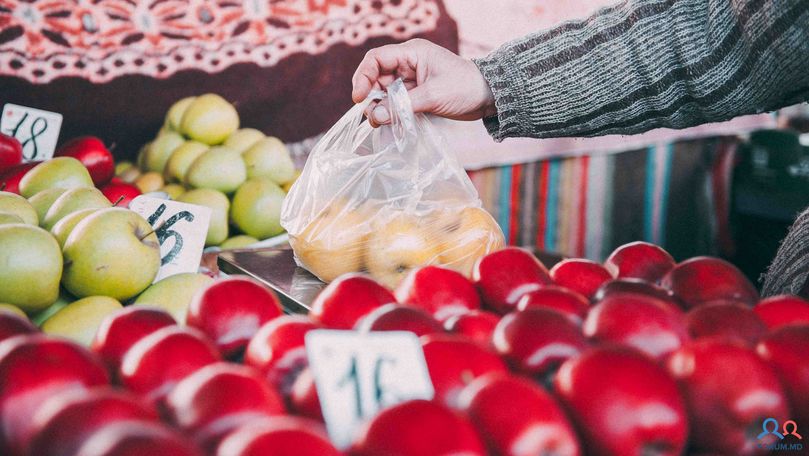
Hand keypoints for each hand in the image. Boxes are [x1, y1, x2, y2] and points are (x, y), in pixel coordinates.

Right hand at [352, 39, 495, 126]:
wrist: (488, 96)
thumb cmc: (464, 88)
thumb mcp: (433, 96)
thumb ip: (402, 106)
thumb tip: (374, 116)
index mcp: (411, 53)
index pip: (376, 59)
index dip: (363, 77)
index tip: (359, 98)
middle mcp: (408, 63)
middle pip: (377, 76)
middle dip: (371, 96)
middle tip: (371, 116)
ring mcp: (411, 79)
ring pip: (384, 91)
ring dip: (380, 107)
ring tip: (380, 122)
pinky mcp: (416, 94)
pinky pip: (396, 102)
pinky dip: (391, 112)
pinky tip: (390, 123)